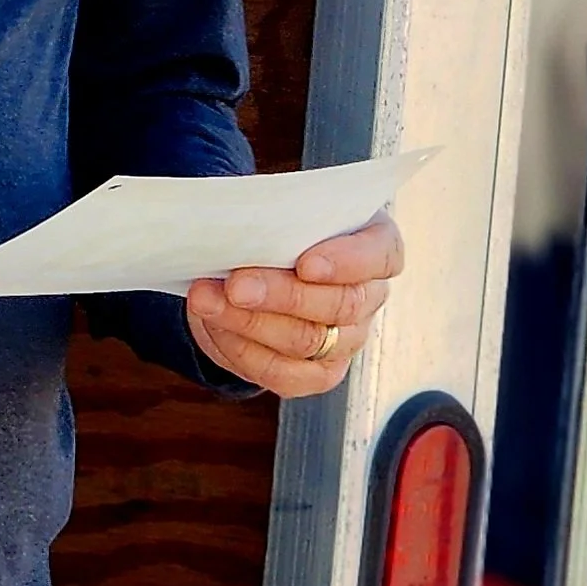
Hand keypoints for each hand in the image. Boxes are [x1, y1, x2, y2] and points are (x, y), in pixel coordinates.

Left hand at [185, 212, 403, 396]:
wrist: (255, 268)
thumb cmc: (277, 230)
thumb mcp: (282, 211)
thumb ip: (277, 218)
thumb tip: (239, 231)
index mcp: (376, 247)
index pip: (381, 255)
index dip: (347, 262)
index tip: (305, 263)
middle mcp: (369, 297)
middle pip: (339, 304)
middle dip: (281, 295)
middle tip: (235, 285)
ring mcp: (347, 340)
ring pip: (305, 340)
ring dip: (249, 321)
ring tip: (205, 299)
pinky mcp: (317, 374)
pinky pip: (283, 373)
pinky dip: (242, 348)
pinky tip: (215, 324)